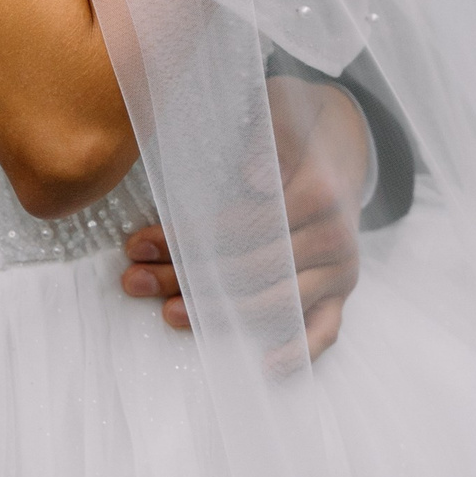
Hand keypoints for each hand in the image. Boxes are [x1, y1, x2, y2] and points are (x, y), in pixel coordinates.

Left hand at [121, 76, 370, 361]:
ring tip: (165, 311)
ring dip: (217, 313)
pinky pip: (325, 330)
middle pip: (251, 269)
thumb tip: (253, 178)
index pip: (242, 226)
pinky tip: (266, 365)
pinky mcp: (342, 292)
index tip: (137, 243)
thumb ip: (265, 140)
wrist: (343, 140)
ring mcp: (341, 270)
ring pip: (274, 304)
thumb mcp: (275, 111)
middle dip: (185, 276)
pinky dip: (299, 351)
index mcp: (318, 192)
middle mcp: (335, 237)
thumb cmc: (293, 126)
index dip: (187, 238)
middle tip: (133, 278)